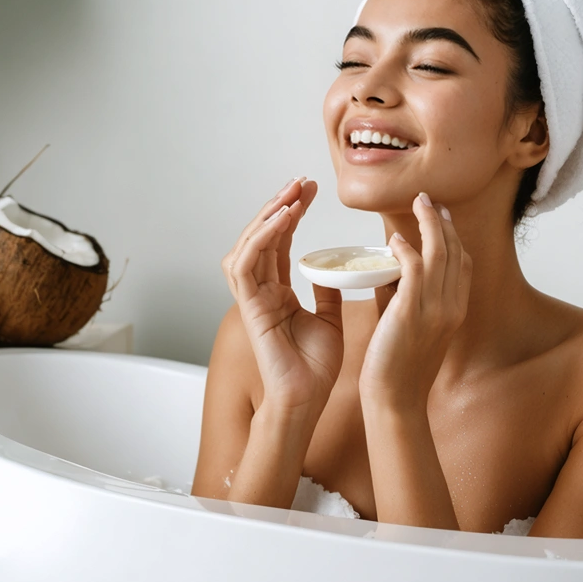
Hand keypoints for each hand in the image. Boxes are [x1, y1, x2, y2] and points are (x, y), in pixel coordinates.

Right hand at [221, 177, 343, 413]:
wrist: (308, 399)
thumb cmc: (315, 367)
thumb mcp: (330, 318)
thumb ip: (327, 291)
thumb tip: (336, 270)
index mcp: (277, 291)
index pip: (279, 241)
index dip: (291, 212)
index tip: (311, 189)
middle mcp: (261, 290)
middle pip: (261, 236)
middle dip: (279, 205)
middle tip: (301, 181)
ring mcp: (252, 298)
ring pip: (247, 244)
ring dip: (267, 215)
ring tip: (290, 194)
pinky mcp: (249, 308)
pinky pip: (246, 265)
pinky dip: (261, 238)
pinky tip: (283, 218)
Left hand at [358, 192, 472, 411]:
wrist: (395, 400)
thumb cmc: (398, 367)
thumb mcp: (409, 325)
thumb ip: (403, 296)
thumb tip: (389, 270)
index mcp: (456, 312)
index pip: (463, 264)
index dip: (454, 236)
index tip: (441, 216)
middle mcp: (452, 308)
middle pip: (456, 252)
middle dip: (443, 222)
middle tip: (429, 200)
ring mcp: (435, 310)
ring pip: (439, 254)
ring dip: (428, 225)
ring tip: (418, 204)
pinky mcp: (411, 313)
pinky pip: (414, 269)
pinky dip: (406, 250)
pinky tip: (395, 241)